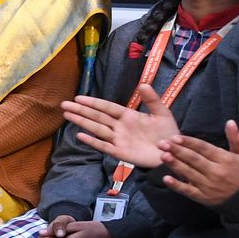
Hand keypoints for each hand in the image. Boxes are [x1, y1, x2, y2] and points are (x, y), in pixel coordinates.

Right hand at [61, 86, 179, 169]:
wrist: (174, 153)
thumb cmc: (168, 133)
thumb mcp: (162, 113)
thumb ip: (152, 100)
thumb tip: (144, 84)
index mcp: (128, 116)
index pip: (106, 107)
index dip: (93, 103)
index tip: (79, 97)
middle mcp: (119, 127)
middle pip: (97, 117)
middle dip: (81, 110)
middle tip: (64, 105)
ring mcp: (118, 140)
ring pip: (96, 129)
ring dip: (82, 122)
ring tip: (67, 115)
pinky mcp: (120, 153)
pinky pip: (103, 146)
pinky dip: (92, 141)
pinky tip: (80, 135)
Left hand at [159, 121, 238, 205]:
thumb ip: (237, 138)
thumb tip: (230, 122)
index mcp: (225, 160)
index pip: (204, 149)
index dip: (189, 143)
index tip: (175, 137)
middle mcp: (216, 172)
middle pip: (194, 160)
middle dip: (177, 151)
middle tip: (162, 143)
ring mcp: (208, 186)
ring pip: (189, 174)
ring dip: (175, 164)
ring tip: (163, 155)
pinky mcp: (203, 198)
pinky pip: (188, 191)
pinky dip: (177, 185)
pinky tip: (166, 178)